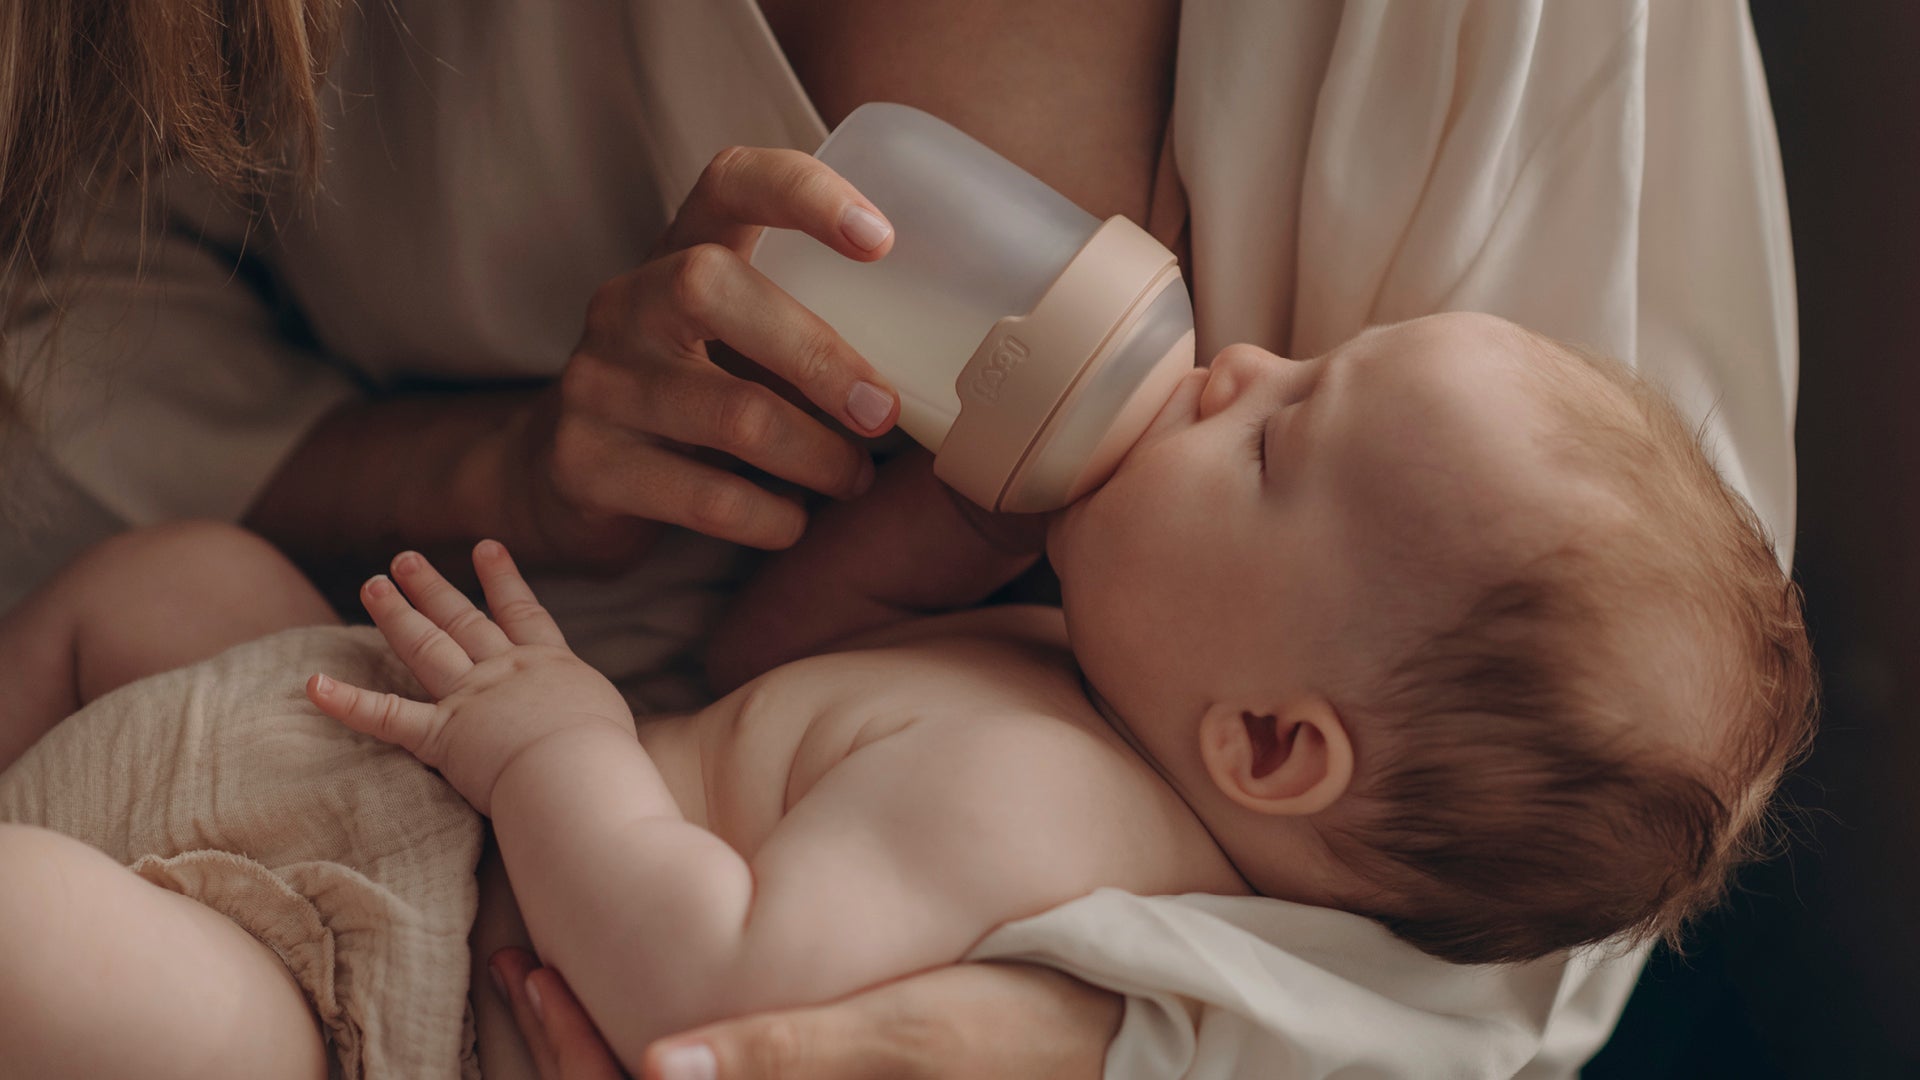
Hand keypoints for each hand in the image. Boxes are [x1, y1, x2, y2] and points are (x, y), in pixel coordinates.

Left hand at [307, 541, 634, 813]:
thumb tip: (600, 734)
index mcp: (550, 666)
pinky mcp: (443, 736)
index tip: (487, 548)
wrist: (580, 774)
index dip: (504, 580)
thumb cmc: (608, 759)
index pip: (523, 613)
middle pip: (463, 620)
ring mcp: (471, 699)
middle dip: (432, 587)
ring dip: (396, 613)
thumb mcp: (611, 724)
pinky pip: (387, 717)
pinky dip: (348, 702)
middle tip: (405, 560)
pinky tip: (313, 683)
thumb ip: (592, 717)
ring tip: (373, 583)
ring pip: (425, 647)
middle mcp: (506, 671)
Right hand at [480, 146, 904, 566]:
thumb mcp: (736, 343)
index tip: (880, 239)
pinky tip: (794, 522)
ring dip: (813, 455)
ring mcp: (596, 381)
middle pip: (713, 288)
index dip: (803, 193)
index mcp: (677, 253)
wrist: (559, 477)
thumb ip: (810, 327)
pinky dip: (770, 516)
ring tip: (852, 479)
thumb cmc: (691, 398)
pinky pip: (702, 496)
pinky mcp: (585, 463)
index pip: (730, 182)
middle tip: (883, 414)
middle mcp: (626, 303)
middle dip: (818, 355)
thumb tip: (945, 364)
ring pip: (727, 412)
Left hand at [490, 948, 1121, 1079]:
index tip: (531, 968)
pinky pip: (741, 1067)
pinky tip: (672, 987)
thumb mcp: (923, 1034)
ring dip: (611, 1042)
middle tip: (528, 960)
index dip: (564, 1052)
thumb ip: (794, 1055)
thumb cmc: (1037, 1028)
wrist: (1146, 1036)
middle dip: (572, 1045)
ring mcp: (820, 1079)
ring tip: (568, 963)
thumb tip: (656, 1068)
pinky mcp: (851, 1066)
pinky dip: (682, 1039)